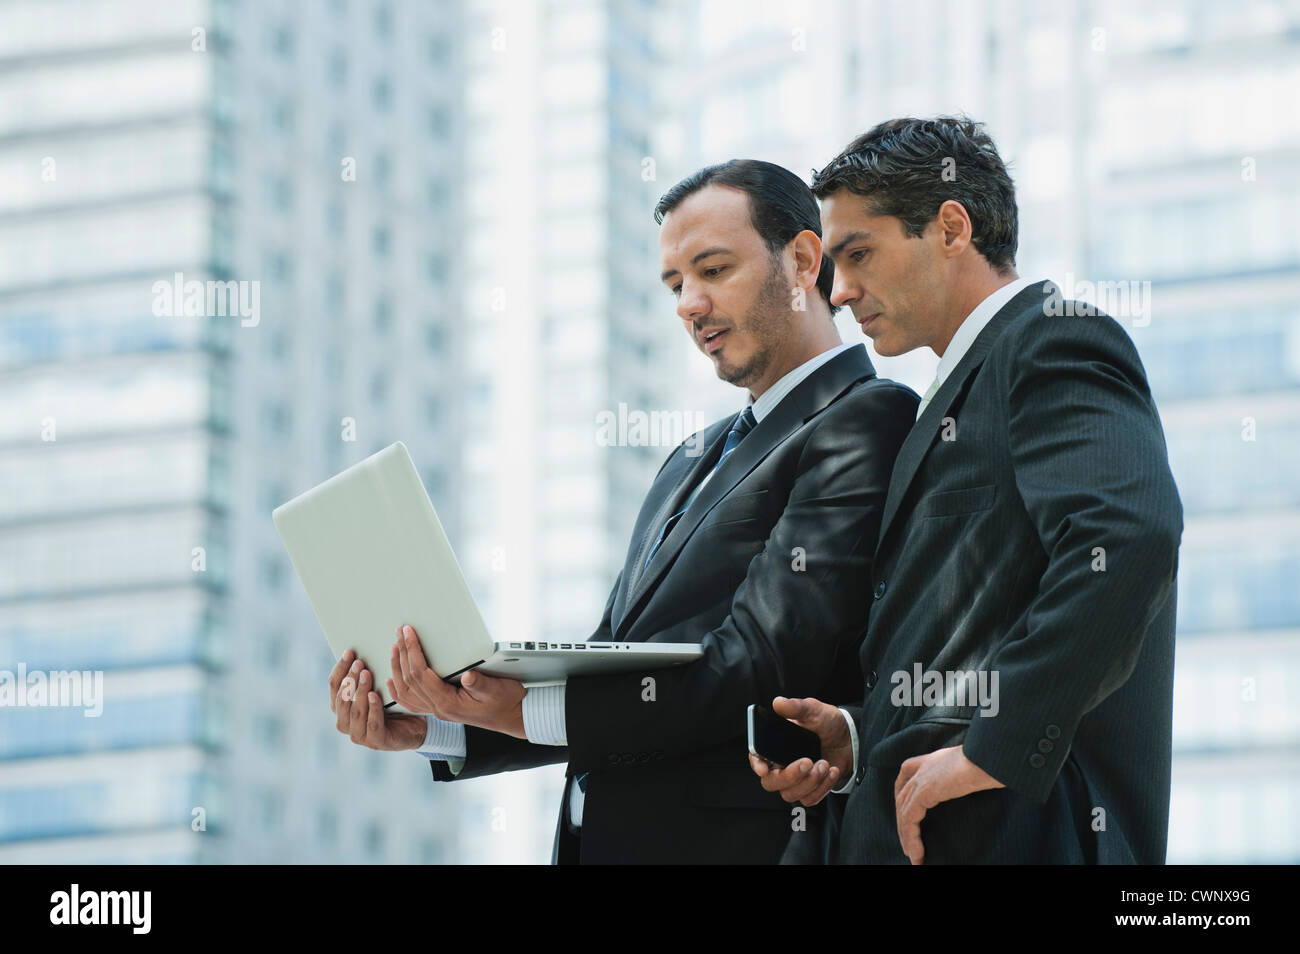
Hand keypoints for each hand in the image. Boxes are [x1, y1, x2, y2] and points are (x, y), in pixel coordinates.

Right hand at [328, 649, 425, 750]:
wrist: (414, 727)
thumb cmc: (392, 705)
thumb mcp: (376, 688)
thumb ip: (364, 677)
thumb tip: (359, 651)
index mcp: (340, 708)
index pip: (334, 686)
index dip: (340, 668)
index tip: (349, 652)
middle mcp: (345, 722)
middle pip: (343, 698)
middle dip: (350, 679)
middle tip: (360, 663)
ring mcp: (359, 734)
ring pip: (355, 711)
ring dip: (360, 691)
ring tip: (367, 674)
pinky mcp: (375, 741)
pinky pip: (372, 723)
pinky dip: (373, 708)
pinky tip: (375, 695)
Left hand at [387, 624, 527, 738]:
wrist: (512, 716)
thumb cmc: (506, 702)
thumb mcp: (498, 689)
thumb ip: (480, 683)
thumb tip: (467, 676)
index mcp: (449, 703)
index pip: (422, 675)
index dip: (413, 651)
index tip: (409, 632)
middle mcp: (439, 708)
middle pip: (410, 680)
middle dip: (403, 653)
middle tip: (400, 632)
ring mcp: (437, 710)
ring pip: (407, 691)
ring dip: (398, 668)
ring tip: (395, 647)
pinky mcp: (440, 707)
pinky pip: (411, 700)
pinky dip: (399, 688)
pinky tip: (394, 677)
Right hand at [748, 696, 853, 806]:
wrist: (848, 738)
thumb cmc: (827, 723)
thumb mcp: (813, 710)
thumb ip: (796, 707)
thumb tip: (779, 703)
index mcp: (775, 744)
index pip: (756, 757)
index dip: (757, 764)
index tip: (765, 768)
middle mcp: (781, 764)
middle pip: (771, 782)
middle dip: (789, 776)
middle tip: (808, 761)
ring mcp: (795, 780)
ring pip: (790, 794)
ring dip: (810, 782)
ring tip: (824, 763)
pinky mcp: (809, 790)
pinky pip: (809, 799)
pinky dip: (822, 787)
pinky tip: (832, 770)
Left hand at [894, 744, 1005, 863]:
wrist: (990, 757)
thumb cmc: (992, 762)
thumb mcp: (974, 766)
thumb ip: (966, 774)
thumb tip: (977, 784)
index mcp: (933, 759)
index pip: (906, 773)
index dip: (902, 793)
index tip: (905, 812)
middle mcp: (923, 766)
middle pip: (901, 797)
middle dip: (902, 822)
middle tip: (908, 843)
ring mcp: (921, 778)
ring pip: (904, 812)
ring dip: (907, 837)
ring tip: (914, 857)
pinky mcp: (924, 792)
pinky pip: (910, 819)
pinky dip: (911, 838)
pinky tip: (918, 854)